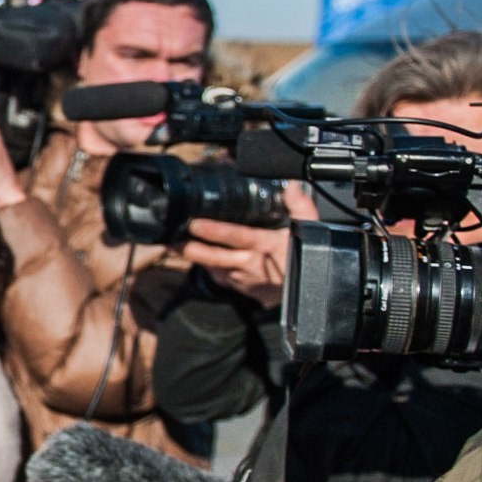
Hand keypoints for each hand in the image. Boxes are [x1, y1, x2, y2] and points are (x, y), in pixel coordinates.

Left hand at [178, 185, 314, 305]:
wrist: (305, 295)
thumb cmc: (303, 259)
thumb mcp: (309, 230)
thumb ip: (300, 206)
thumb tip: (293, 186)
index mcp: (264, 246)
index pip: (237, 236)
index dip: (215, 232)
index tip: (195, 224)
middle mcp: (249, 263)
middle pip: (215, 257)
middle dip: (192, 249)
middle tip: (172, 240)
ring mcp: (242, 278)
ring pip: (212, 267)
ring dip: (194, 257)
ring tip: (174, 245)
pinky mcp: (238, 287)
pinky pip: (218, 277)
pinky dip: (205, 267)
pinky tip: (193, 257)